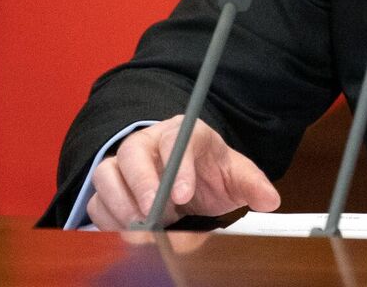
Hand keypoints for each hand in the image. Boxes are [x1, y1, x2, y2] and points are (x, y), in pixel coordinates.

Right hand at [83, 116, 280, 229]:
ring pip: (106, 175)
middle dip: (142, 185)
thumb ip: (251, 184)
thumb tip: (269, 199)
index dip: (177, 167)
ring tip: (142, 228)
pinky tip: (127, 232)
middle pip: (131, 153)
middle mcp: (146, 144)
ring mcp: (123, 166)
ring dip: (121, 205)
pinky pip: (97, 201)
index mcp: (180, 134)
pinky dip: (108, 220)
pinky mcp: (110, 189)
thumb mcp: (233, 175)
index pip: (174, 139)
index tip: (183, 195)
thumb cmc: (207, 171)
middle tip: (154, 214)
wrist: (187, 179)